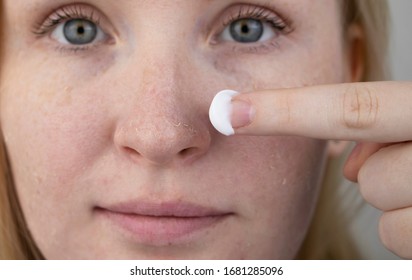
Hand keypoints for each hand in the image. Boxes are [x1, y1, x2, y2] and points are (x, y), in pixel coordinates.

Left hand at [216, 81, 411, 257]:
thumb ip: (376, 123)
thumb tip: (346, 162)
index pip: (353, 110)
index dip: (287, 112)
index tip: (231, 112)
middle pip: (367, 174)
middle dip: (371, 173)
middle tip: (396, 167)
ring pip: (379, 202)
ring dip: (392, 198)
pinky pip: (397, 236)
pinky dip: (406, 228)